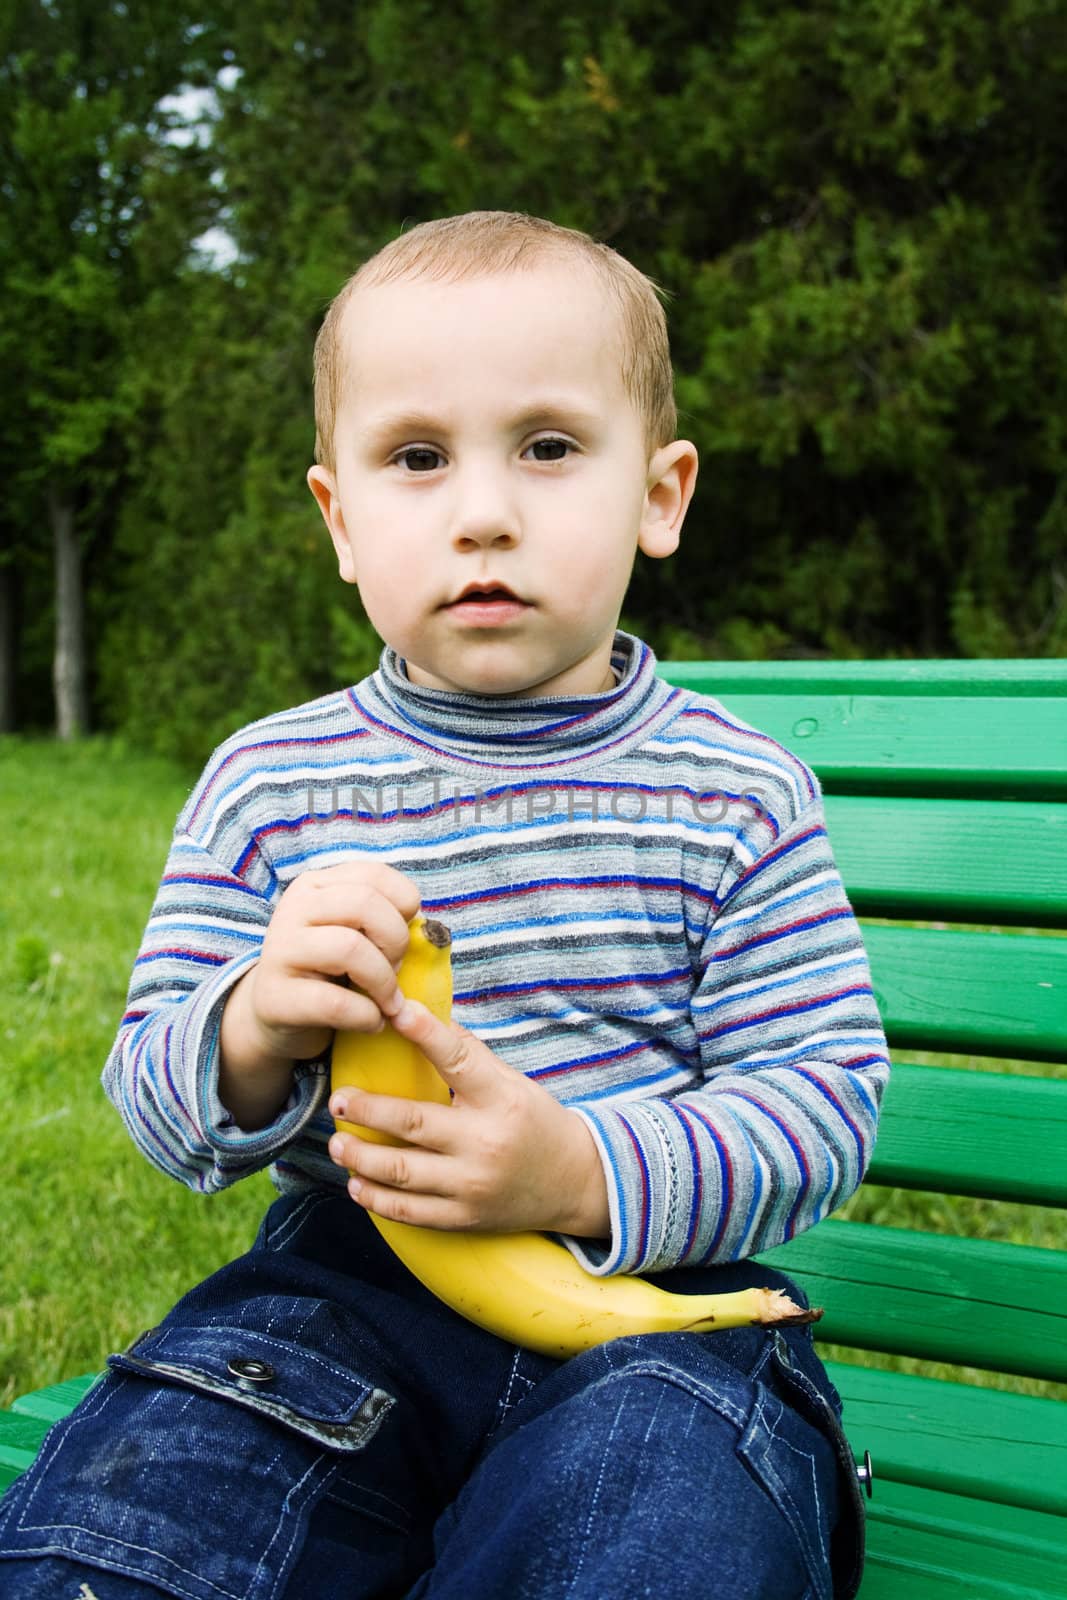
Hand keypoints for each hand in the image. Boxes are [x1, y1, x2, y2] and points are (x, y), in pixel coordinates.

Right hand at [218, 861, 420, 1126]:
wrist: (276, 1016)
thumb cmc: (331, 972)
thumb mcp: (356, 935)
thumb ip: (386, 922)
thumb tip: (428, 931)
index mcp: (316, 886)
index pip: (375, 875)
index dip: (404, 906)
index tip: (402, 936)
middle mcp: (293, 908)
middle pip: (364, 904)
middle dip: (396, 941)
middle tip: (397, 970)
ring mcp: (279, 950)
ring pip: (349, 948)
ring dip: (384, 983)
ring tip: (388, 1002)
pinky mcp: (274, 997)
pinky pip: (335, 1003)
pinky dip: (366, 1016)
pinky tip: (371, 1022)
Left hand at [327, 999, 610, 1238]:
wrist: (574, 1183)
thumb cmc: (534, 1121)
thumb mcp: (512, 1082)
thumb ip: (470, 1056)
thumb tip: (422, 1016)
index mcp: (500, 1099)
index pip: (459, 1060)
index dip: (426, 1034)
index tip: (395, 1011)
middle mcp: (485, 1142)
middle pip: (413, 1124)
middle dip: (367, 1110)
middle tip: (337, 1099)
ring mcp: (473, 1185)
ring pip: (401, 1172)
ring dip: (361, 1158)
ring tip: (337, 1142)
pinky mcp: (464, 1218)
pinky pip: (410, 1212)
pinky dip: (376, 1199)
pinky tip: (356, 1184)